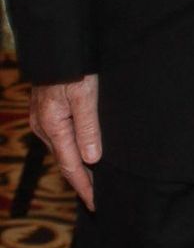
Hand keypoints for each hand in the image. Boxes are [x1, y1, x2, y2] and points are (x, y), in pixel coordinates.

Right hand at [30, 74, 100, 209]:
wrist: (56, 44)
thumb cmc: (72, 65)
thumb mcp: (84, 94)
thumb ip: (88, 126)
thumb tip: (91, 159)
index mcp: (52, 125)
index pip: (70, 165)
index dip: (84, 186)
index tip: (95, 204)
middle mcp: (43, 126)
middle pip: (65, 160)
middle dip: (81, 179)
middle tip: (98, 196)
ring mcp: (42, 118)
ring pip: (62, 149)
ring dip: (77, 164)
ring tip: (93, 178)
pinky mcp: (46, 110)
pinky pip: (60, 137)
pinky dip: (72, 149)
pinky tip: (82, 150)